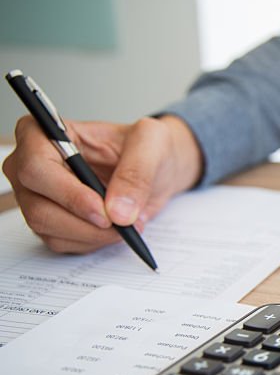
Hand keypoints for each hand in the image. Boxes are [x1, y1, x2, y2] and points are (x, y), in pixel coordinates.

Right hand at [3, 114, 202, 252]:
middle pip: (37, 206)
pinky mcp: (47, 219)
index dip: (68, 194)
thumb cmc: (146, 146)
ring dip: (91, 234)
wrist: (155, 168)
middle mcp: (30, 164)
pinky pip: (59, 241)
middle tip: (121, 224)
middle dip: (84, 223)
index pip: (36, 167)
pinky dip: (91, 241)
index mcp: (43, 133)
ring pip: (47, 228)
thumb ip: (136, 172)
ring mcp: (35, 194)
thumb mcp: (152, 143)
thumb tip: (117, 211)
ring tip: (125, 224)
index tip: (103, 210)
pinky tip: (113, 228)